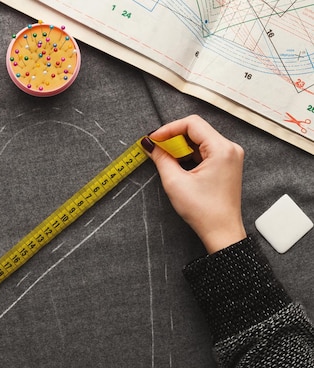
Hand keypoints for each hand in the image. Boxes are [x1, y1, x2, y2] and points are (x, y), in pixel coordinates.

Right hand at [142, 115, 246, 253]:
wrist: (221, 231)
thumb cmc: (204, 211)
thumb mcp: (175, 182)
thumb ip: (161, 159)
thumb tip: (150, 145)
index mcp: (221, 149)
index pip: (192, 124)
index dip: (169, 128)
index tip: (154, 139)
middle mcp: (229, 148)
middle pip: (197, 130)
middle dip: (174, 137)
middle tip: (157, 148)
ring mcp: (230, 156)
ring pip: (200, 140)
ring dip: (181, 146)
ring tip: (166, 158)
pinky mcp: (226, 164)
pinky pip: (205, 150)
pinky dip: (189, 154)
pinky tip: (178, 164)